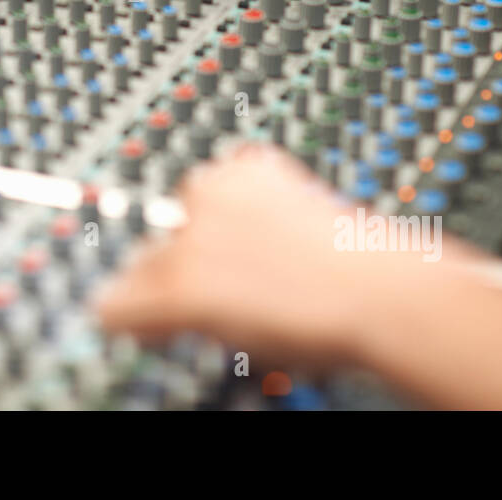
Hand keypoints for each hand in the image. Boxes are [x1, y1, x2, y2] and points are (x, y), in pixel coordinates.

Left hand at [95, 144, 470, 369]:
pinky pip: (117, 308)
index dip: (206, 238)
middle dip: (181, 262)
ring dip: (167, 294)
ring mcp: (191, 238)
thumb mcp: (309, 219)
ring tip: (220, 318)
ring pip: (140, 271)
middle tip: (226, 295)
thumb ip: (268, 218)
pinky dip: (135, 324)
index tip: (225, 262)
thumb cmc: (365, 267)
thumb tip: (247, 250)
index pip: (193, 198)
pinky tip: (162, 334)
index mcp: (245, 166)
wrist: (384, 294)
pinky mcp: (181, 286)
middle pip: (159, 230)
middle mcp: (208, 189)